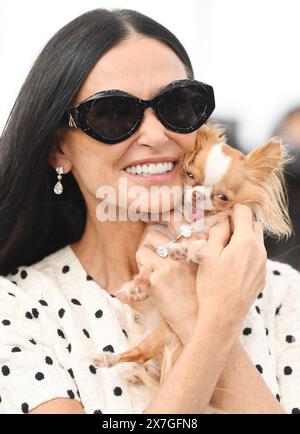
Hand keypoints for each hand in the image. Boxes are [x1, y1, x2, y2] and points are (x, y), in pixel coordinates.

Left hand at [135, 214, 199, 344]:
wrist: (200, 321)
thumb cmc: (202, 293)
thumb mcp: (205, 265)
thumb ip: (195, 246)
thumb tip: (182, 229)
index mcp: (199, 246)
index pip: (179, 219)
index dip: (166, 215)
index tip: (160, 216)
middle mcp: (186, 252)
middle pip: (156, 232)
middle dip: (152, 241)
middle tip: (158, 254)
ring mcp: (171, 264)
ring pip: (146, 245)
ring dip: (146, 255)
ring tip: (156, 269)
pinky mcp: (157, 278)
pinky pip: (142, 260)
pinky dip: (143, 269)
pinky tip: (153, 281)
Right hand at [194, 204, 266, 332]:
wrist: (223, 317)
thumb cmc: (211, 285)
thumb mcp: (207, 254)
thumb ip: (217, 231)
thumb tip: (224, 219)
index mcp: (246, 242)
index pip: (244, 211)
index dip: (230, 211)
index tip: (218, 220)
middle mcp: (260, 251)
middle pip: (253, 224)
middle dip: (239, 224)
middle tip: (220, 235)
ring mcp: (263, 265)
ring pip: (256, 241)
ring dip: (243, 239)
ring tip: (224, 252)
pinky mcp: (261, 277)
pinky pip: (257, 257)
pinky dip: (246, 254)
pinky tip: (231, 267)